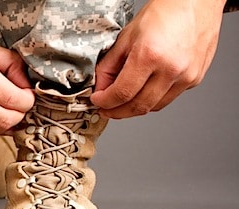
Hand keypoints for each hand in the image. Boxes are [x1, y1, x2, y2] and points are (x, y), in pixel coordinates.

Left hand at [91, 0, 226, 118]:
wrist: (196, 2)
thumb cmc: (163, 13)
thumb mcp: (126, 37)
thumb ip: (109, 66)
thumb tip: (100, 88)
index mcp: (150, 55)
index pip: (122, 93)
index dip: (105, 102)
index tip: (97, 101)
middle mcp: (171, 69)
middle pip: (138, 106)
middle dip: (117, 112)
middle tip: (106, 109)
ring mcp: (186, 76)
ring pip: (154, 107)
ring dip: (134, 108)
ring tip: (122, 101)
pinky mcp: (195, 79)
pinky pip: (168, 98)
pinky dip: (152, 99)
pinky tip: (143, 90)